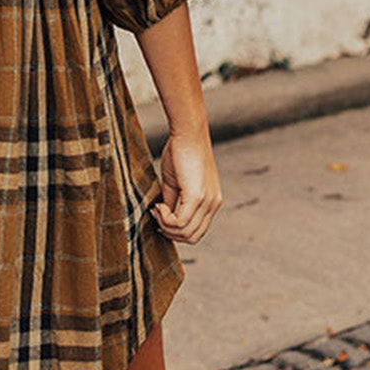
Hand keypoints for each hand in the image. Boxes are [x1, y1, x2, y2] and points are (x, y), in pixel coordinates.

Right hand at [150, 129, 222, 243]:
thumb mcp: (176, 183)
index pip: (197, 231)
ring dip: (166, 225)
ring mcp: (207, 201)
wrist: (187, 133)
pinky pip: (180, 222)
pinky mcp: (197, 197)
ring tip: (157, 208)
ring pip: (186, 232)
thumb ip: (173, 202)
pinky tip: (159, 206)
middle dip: (171, 232)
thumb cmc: (180, 152)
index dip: (176, 230)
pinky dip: (166, 219)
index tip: (160, 213)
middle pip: (193, 237)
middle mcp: (213, 204)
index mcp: (211, 201)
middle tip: (157, 214)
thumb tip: (164, 218)